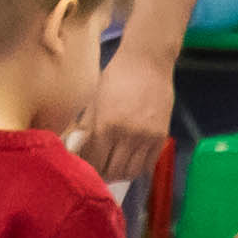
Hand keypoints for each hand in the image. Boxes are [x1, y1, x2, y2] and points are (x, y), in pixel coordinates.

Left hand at [75, 43, 177, 189]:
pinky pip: (148, 164)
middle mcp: (128, 135)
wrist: (147, 62)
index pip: (94, 161)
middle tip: (96, 174)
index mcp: (106, 125)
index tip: (82, 169)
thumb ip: (87, 127)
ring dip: (120, 175)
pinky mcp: (161, 137)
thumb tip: (77, 150)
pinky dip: (137, 168)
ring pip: (131, 172)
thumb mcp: (94, 99)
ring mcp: (146, 138)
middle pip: (113, 171)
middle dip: (102, 175)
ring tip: (112, 170)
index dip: (87, 168)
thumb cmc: (116, 76)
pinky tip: (129, 162)